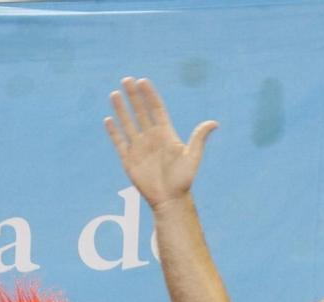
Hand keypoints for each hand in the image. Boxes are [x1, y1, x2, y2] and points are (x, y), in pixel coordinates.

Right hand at [105, 77, 217, 210]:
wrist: (170, 200)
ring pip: (128, 123)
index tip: (143, 81)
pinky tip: (109, 119)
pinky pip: (119, 142)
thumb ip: (199, 138)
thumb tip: (214, 123)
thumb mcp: (192, 157)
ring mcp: (139, 148)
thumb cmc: (183, 180)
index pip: (156, 109)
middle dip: (134, 96)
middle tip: (127, 79)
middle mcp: (151, 138)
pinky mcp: (129, 160)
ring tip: (114, 93)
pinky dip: (114, 131)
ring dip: (121, 109)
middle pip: (140, 112)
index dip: (149, 95)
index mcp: (166, 134)